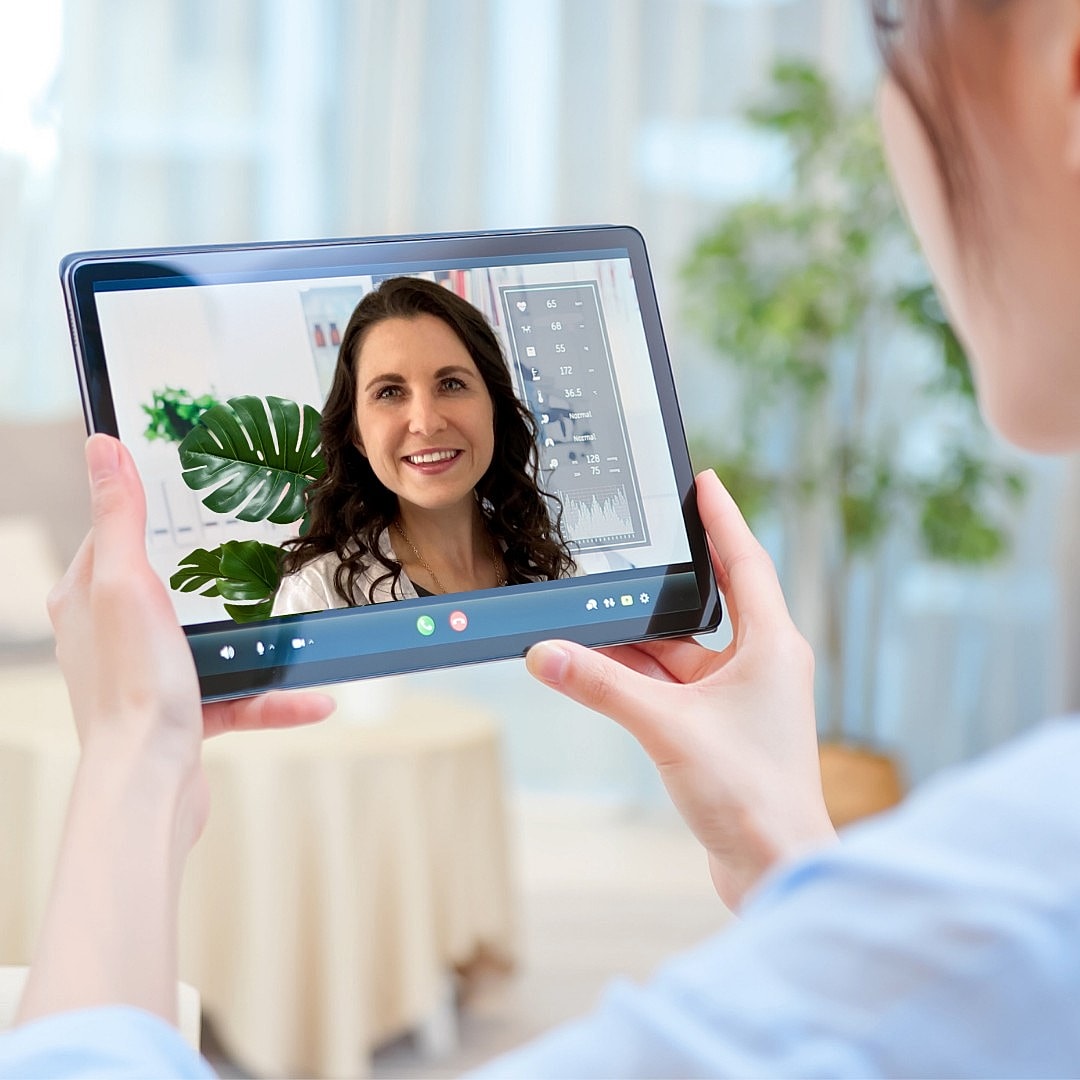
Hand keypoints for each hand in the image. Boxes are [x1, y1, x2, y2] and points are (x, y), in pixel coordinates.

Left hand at [48, 435, 334, 836]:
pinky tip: (316, 698)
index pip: (112, 536)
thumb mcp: (128, 584)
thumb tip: (101, 445)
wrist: (148, 785)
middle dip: (213, 574)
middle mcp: (110, 638)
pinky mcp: (182, 717)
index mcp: (87, 600)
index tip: (189, 486)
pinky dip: (274, 697)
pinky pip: (236, 696)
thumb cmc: (132, 687)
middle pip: (167, 588)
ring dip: (260, 643)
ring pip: (211, 645)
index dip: (146, 508)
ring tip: (299, 627)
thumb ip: (121, 516)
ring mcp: (148, 678)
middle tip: (255, 548)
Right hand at [526, 470, 834, 909]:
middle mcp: (761, 664)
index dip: (724, 518)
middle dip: (660, 587)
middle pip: (704, 607)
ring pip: (680, 654)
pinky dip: (639, 679)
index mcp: (771, 645)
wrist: (775, 869)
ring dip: (637, 644)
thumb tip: (546, 654)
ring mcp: (741, 699)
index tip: (704, 481)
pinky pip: (674, 686)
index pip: (746, 562)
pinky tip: (599, 670)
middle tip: (627, 550)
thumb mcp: (666, 727)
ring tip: (588, 621)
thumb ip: (602, 687)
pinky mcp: (721, 729)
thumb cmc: (750, 796)